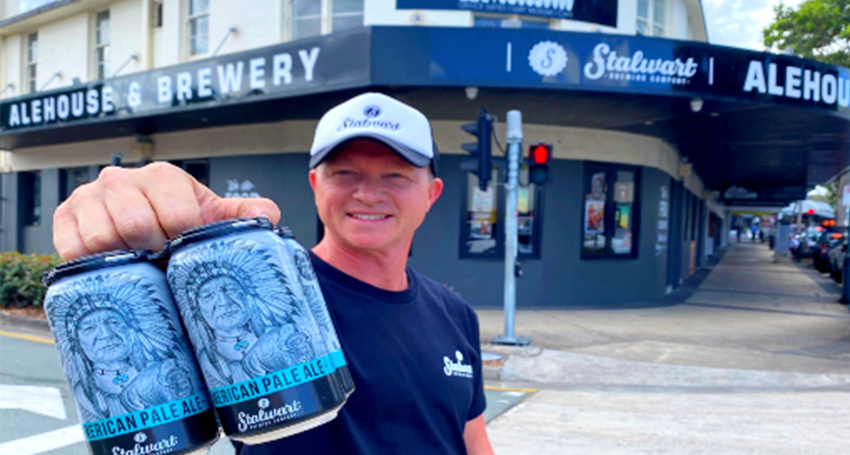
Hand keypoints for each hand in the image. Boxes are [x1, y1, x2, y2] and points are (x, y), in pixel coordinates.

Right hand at [53, 162, 280, 260]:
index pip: (175, 211)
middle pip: (135, 223)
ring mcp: (90, 196)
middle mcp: (122, 179)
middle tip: (160, 262)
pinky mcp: (64, 217)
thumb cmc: (181, 220)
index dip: (183, 239)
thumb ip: (243, 214)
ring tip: (138, 263)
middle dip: (153, 250)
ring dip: (123, 258)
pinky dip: (91, 263)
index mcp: (163, 176)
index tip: (184, 252)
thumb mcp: (214, 215)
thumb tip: (267, 215)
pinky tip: (110, 265)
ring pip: (103, 236)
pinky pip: (71, 247)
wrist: (142, 226)